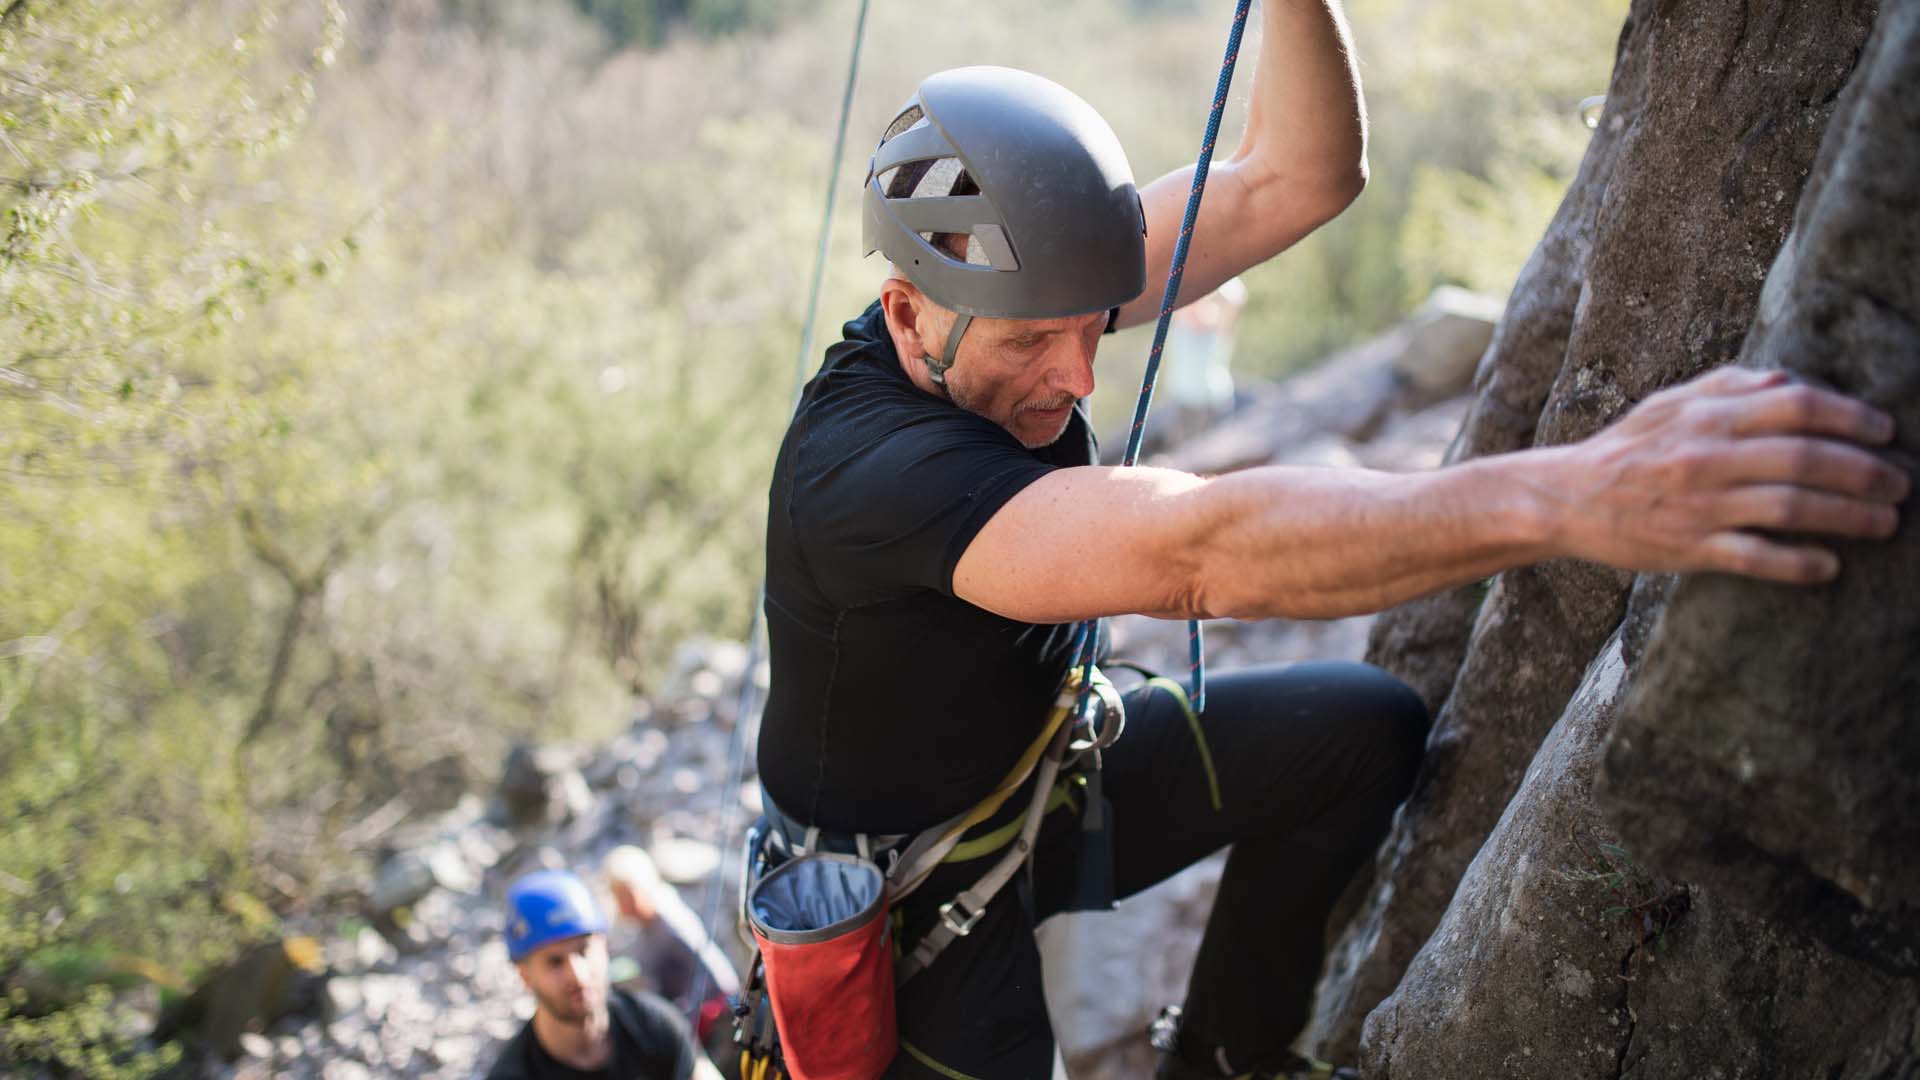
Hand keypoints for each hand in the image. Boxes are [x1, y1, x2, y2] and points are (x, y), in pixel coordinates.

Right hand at [1543, 366, 1906, 582]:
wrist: (1564, 499)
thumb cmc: (1624, 449)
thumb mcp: (1669, 404)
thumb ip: (1728, 386)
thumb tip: (1788, 379)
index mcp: (1707, 416)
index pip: (1797, 406)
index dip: (1851, 417)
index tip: (1885, 431)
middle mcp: (1708, 456)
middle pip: (1806, 459)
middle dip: (1865, 471)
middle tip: (1899, 483)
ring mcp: (1700, 505)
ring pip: (1791, 507)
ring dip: (1849, 516)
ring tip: (1885, 522)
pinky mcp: (1689, 548)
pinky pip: (1755, 558)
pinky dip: (1798, 563)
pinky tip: (1829, 566)